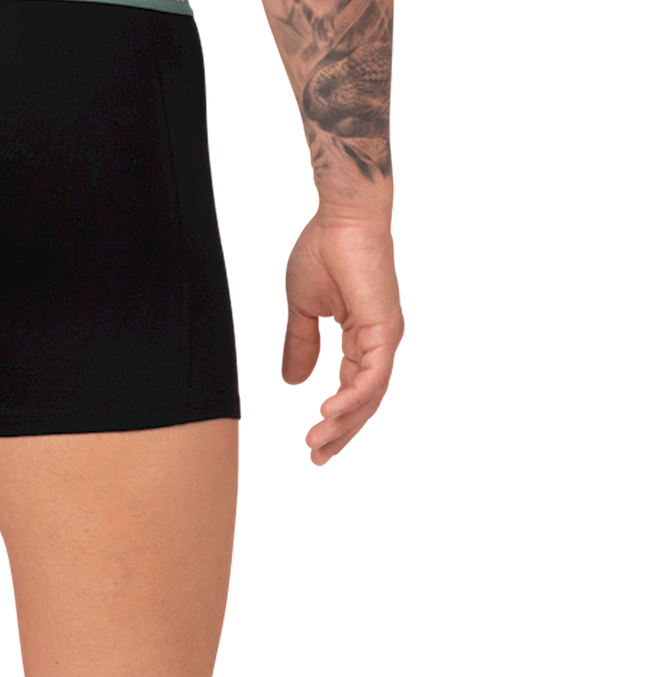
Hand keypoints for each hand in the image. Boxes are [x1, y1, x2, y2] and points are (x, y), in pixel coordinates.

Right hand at [278, 207, 404, 467]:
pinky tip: (328, 413)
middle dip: (340, 433)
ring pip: (369, 396)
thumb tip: (292, 384)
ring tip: (315, 442)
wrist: (341, 217)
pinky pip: (372, 377)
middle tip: (315, 458)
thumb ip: (300, 344)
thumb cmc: (324, 250)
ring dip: (343, 423)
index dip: (335, 419)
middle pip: (364, 402)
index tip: (312, 444)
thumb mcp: (302, 307)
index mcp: (363, 338)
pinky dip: (352, 399)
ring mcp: (385, 339)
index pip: (353, 391)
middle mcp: (379, 344)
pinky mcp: (384, 331)